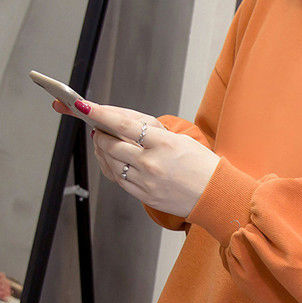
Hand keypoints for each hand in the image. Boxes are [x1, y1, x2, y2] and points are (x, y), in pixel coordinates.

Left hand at [51, 99, 219, 216]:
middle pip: (112, 146)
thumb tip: (120, 125)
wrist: (216, 195)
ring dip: (102, 152)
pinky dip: (110, 168)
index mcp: (164, 144)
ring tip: (104, 144)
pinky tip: (111, 162)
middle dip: (100, 135)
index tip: (84, 106)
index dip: (100, 114)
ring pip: (112, 164)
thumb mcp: (180, 140)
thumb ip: (150, 133)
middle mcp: (153, 163)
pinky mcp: (146, 196)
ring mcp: (148, 182)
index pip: (124, 125)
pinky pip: (119, 180)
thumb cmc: (202, 165)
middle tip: (97, 128)